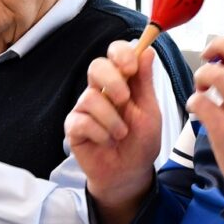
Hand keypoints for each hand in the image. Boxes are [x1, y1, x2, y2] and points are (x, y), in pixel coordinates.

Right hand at [66, 40, 163, 223]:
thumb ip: (146, 82)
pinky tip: (106, 142)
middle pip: (96, 66)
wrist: (130, 173)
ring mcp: (85, 108)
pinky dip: (100, 134)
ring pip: (91, 98)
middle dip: (113, 80)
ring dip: (112, 120)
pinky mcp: (73, 126)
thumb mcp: (150, 111)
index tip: (131, 67)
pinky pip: (82, 121)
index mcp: (121, 82)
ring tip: (121, 135)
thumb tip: (148, 50)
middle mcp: (100, 90)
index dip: (121, 54)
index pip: (114, 53)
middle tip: (124, 99)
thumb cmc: (141, 142)